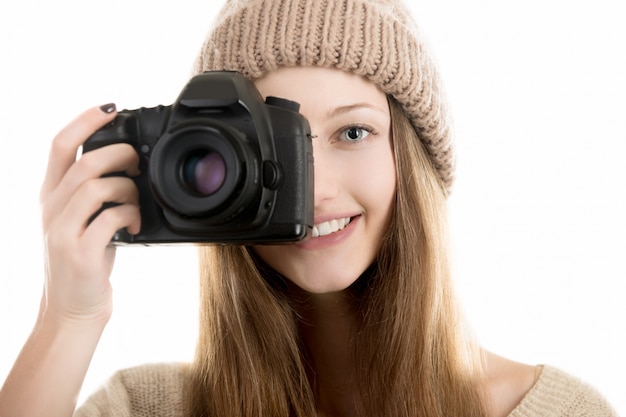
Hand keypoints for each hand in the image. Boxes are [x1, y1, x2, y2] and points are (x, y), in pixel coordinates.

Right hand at [38, 104, 140, 324]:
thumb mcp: (79, 222)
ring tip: (137, 203)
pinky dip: (131, 216)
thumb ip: (92, 194)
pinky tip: (137, 225)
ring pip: (96, 186)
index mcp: (51, 196)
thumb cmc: (83, 262)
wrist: (71, 310)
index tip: (111, 107)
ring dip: (128, 189)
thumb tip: (128, 165)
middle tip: (138, 163)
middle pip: (84, 161)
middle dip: (120, 154)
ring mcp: (63, 231)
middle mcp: (51, 209)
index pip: (59, 145)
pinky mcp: (80, 252)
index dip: (85, 120)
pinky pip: (110, 218)